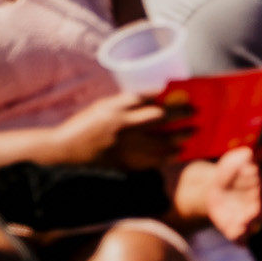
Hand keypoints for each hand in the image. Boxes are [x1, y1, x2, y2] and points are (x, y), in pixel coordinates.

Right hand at [55, 90, 181, 169]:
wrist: (65, 150)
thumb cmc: (87, 124)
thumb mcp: (105, 106)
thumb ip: (128, 103)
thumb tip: (159, 99)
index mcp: (115, 109)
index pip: (149, 99)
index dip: (169, 98)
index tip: (187, 97)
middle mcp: (122, 126)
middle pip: (160, 118)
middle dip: (182, 115)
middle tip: (196, 114)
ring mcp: (124, 146)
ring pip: (162, 141)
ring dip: (180, 137)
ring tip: (193, 133)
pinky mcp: (124, 162)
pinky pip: (152, 161)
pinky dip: (168, 156)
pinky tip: (177, 152)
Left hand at [200, 144, 261, 242]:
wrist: (214, 188)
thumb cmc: (236, 170)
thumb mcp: (247, 158)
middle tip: (259, 212)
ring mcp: (250, 219)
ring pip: (255, 226)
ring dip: (252, 227)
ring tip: (247, 226)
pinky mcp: (237, 229)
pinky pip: (241, 237)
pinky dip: (240, 240)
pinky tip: (239, 241)